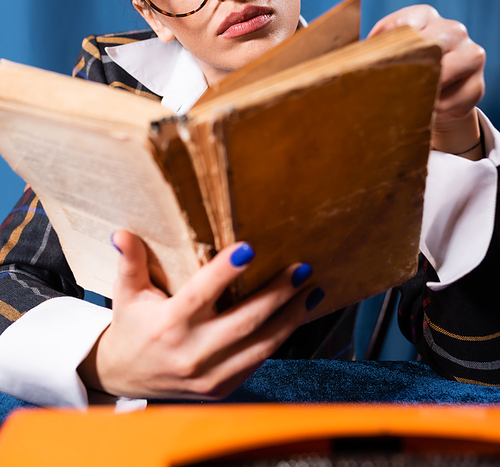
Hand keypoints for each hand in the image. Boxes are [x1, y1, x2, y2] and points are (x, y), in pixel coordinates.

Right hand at [78, 232, 322, 399]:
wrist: (125, 377)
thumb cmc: (131, 326)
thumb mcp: (126, 293)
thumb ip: (129, 262)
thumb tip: (122, 233)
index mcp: (168, 325)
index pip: (200, 295)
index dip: (225, 272)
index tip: (250, 248)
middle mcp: (191, 353)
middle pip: (243, 322)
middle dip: (277, 295)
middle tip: (302, 269)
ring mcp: (209, 376)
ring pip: (259, 346)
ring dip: (291, 318)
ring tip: (312, 291)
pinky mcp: (222, 387)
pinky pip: (258, 362)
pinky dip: (280, 338)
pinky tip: (297, 316)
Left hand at [369, 5, 485, 158]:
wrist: (432, 96)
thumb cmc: (400, 71)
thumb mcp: (385, 54)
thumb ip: (367, 50)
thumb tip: (336, 58)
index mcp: (424, 16)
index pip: (406, 24)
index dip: (386, 44)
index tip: (369, 63)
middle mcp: (452, 30)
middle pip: (434, 42)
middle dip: (411, 66)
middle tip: (391, 85)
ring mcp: (471, 55)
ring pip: (451, 69)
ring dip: (427, 88)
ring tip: (408, 99)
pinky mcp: (477, 86)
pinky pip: (459, 98)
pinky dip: (439, 108)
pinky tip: (426, 111)